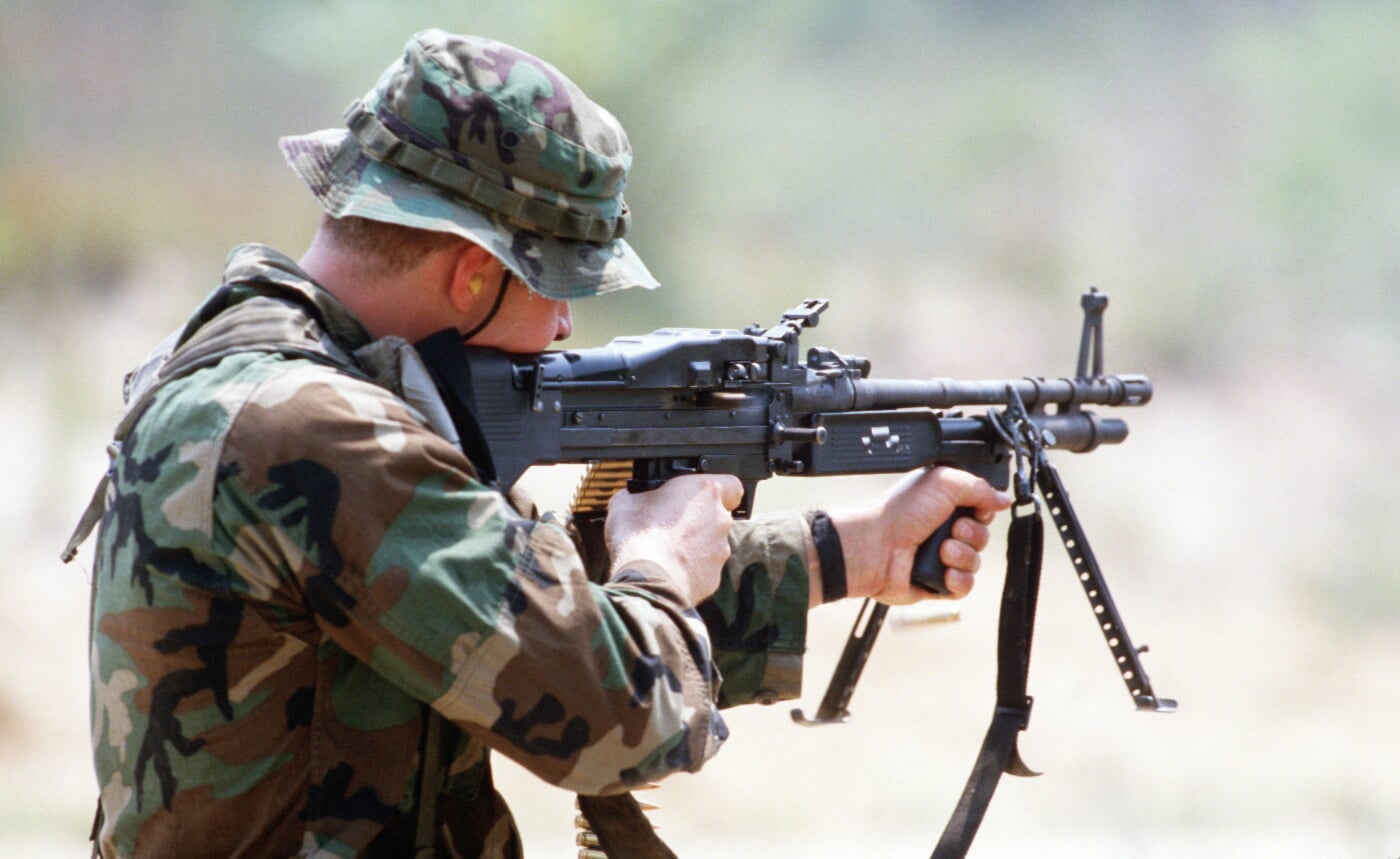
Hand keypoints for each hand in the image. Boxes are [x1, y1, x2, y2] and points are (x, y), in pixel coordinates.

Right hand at [605, 474, 743, 604]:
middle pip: (716, 516)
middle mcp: (720, 519)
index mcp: (705, 492)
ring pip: (711, 544)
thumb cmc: (638, 534)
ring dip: (693, 546)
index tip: (700, 497)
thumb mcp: (626, 500)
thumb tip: (635, 500)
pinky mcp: (713, 577)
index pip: (732, 485)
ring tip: (665, 551)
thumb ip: (641, 495)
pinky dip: (689, 569)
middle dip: (698, 520)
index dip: (719, 491)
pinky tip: (668, 569)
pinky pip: (703, 569)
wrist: (644, 579)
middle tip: (671, 525)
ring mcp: (720, 550)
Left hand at [825, 467, 1011, 605]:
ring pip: (975, 561)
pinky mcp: (937, 583)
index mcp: (944, 505)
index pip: (982, 510)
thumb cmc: (900, 513)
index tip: (976, 511)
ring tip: (941, 551)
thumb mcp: (944, 483)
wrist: (876, 547)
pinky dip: (958, 580)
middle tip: (951, 529)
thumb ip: (978, 487)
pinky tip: (945, 573)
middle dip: (972, 533)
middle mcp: (943, 530)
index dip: (983, 512)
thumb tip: (1003, 499)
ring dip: (962, 555)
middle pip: (982, 536)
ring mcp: (940, 558)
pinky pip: (965, 586)